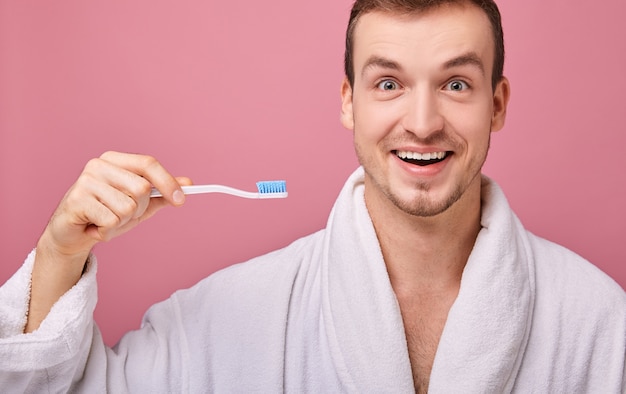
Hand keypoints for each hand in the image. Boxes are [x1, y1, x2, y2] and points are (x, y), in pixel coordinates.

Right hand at [41, 151, 189, 259]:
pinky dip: (108, 231)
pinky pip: (111, 221)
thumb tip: (188, 183)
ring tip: (106, 221)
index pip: (148, 163)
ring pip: (128, 207)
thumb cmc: (107, 215)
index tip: (181, 200)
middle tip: (122, 215)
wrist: (72, 235)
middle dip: (139, 209)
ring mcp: (86, 181)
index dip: (168, 182)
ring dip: (122, 223)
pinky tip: (95, 228)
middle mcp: (99, 165)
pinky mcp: (76, 200)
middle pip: (142, 188)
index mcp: (115, 160)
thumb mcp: (139, 205)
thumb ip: (162, 193)